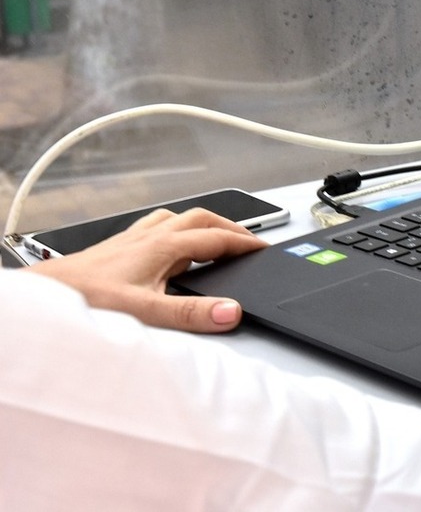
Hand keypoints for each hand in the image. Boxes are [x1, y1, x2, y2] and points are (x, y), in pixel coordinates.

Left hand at [24, 207, 267, 332]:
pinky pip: (158, 225)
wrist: (44, 293)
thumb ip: (192, 314)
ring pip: (179, 218)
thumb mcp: (147, 312)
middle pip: (202, 218)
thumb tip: (231, 311)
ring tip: (216, 236)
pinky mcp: (119, 245)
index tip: (263, 248)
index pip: (217, 238)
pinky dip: (177, 229)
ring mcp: (133, 237)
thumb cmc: (85, 299)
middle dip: (230, 227)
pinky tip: (170, 242)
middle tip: (248, 241)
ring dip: (204, 224)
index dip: (245, 242)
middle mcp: (150, 236)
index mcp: (164, 246)